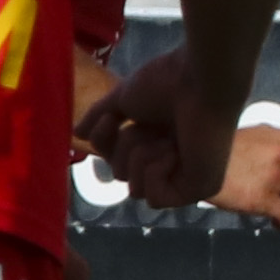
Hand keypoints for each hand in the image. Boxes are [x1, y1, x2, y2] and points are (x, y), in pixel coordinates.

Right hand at [73, 55, 279, 224]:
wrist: (201, 80)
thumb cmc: (168, 81)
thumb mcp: (122, 99)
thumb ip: (99, 115)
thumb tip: (77, 132)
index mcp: (155, 137)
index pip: (115, 158)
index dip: (105, 142)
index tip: (110, 120)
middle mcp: (172, 157)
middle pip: (121, 175)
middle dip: (126, 149)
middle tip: (145, 128)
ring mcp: (188, 175)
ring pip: (136, 191)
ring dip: (141, 160)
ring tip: (164, 139)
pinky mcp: (202, 187)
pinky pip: (156, 200)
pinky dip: (156, 175)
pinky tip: (173, 153)